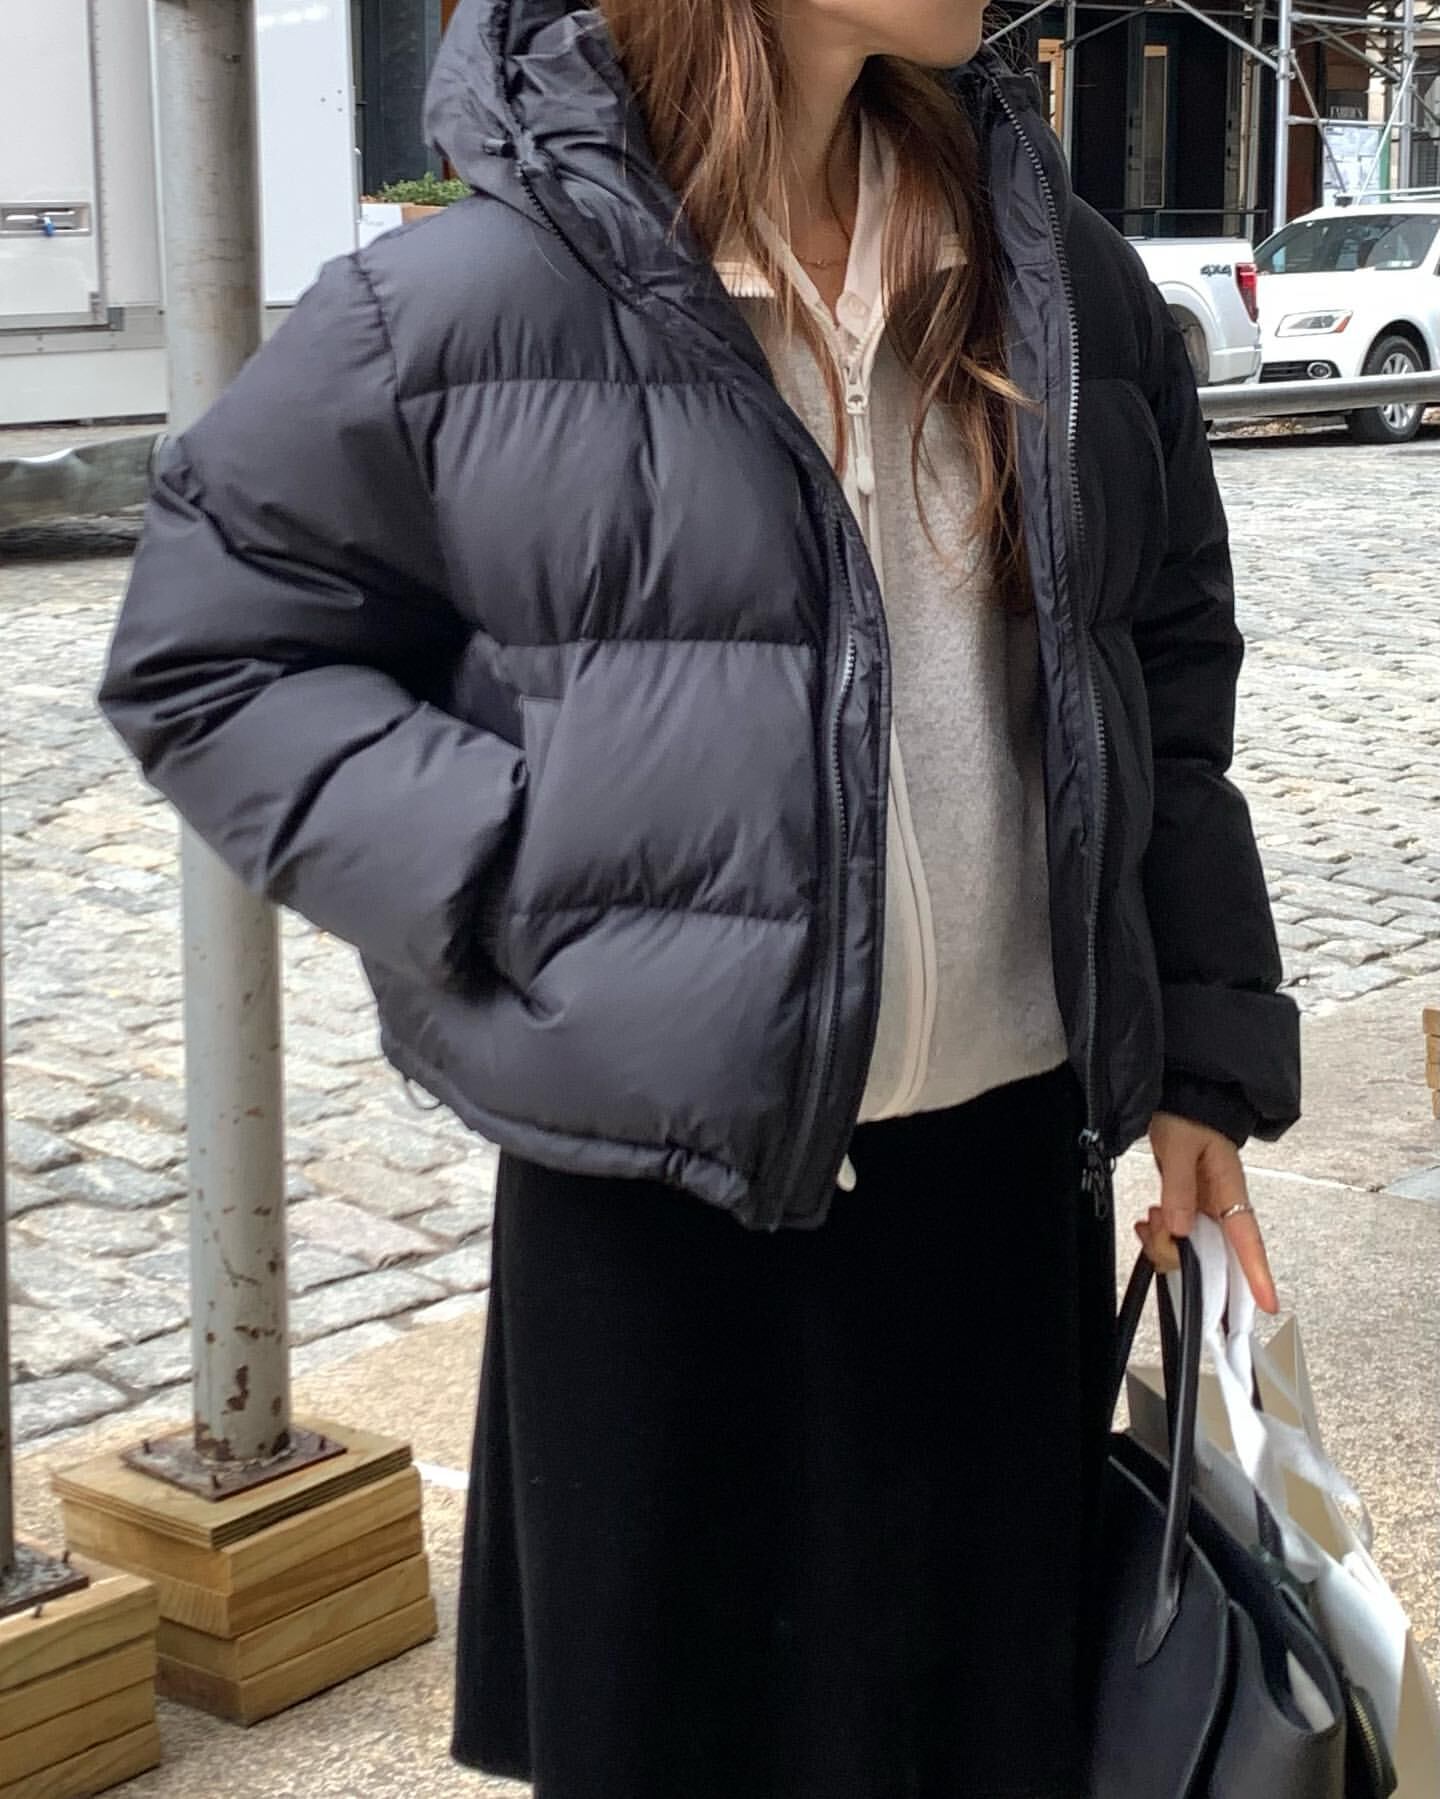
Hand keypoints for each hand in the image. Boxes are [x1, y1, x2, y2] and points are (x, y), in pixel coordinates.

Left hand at [1136, 1112, 1278, 1313]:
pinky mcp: (1190, 1211)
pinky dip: (1160, 1237)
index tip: (1269, 1304)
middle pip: (1214, 1256)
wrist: (1181, 1100)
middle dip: (1182, 1257)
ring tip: (1151, 1219)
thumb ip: (1179, 1187)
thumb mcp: (1179, 1145)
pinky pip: (1178, 1239)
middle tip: (1157, 1232)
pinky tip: (1149, 1223)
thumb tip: (1182, 1229)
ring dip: (1166, 1245)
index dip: (1258, 1273)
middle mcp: (1223, 1208)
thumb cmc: (1188, 1117)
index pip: (1248, 1239)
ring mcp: (1206, 1212)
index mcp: (1230, 1191)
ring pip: (1192, 1251)